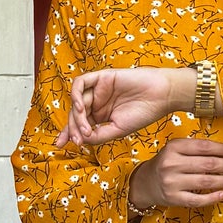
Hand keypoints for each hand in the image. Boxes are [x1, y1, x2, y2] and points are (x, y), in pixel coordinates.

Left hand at [55, 65, 194, 149]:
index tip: (60, 144)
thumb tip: (80, 139)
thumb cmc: (144, 113)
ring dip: (76, 116)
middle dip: (72, 128)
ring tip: (85, 128)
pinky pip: (80, 83)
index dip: (68, 133)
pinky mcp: (101, 77)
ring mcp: (98, 89)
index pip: (79, 124)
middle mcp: (97, 102)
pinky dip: (76, 95)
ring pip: (76, 100)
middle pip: (75, 114)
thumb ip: (98, 135)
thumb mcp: (118, 130)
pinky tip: (82, 107)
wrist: (161, 96)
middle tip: (79, 140)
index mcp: (100, 115)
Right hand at [129, 138, 222, 209]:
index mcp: (173, 147)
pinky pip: (197, 200)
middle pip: (208, 164)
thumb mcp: (176, 149)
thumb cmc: (166, 163)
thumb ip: (197, 148)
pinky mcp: (173, 199)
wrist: (145, 183)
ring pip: (206, 182)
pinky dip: (213, 197)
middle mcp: (171, 164)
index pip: (204, 147)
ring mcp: (172, 182)